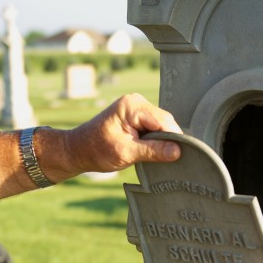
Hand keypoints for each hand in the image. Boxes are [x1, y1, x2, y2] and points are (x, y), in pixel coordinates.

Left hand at [66, 93, 181, 173]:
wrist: (79, 150)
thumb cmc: (97, 150)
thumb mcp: (126, 153)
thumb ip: (153, 151)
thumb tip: (178, 151)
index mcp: (132, 106)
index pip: (163, 121)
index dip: (175, 138)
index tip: (183, 156)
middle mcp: (137, 102)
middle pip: (165, 122)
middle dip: (171, 140)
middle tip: (177, 160)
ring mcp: (137, 109)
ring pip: (162, 126)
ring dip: (164, 141)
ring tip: (167, 158)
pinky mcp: (137, 117)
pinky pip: (155, 128)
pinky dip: (158, 140)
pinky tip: (158, 152)